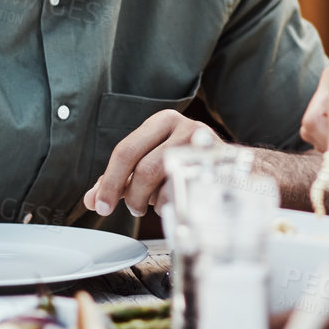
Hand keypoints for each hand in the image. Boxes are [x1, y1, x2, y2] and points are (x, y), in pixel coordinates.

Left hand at [84, 109, 215, 217]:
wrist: (236, 167)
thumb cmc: (187, 162)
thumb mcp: (152, 161)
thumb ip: (121, 178)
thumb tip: (92, 199)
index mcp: (163, 121)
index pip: (126, 151)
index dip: (110, 182)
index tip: (101, 205)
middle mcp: (184, 127)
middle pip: (144, 169)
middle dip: (132, 195)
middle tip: (132, 208)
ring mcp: (204, 148)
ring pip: (166, 184)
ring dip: (154, 202)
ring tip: (155, 203)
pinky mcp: (219, 169)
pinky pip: (187, 195)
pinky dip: (174, 205)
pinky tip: (176, 200)